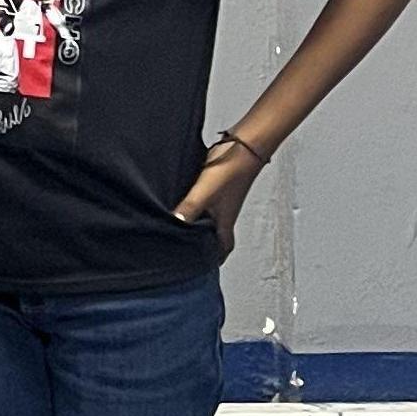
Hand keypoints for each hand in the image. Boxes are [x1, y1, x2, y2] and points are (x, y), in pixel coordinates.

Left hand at [173, 137, 265, 254]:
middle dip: (202, 246)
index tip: (202, 269)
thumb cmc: (230, 171)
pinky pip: (202, 205)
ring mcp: (219, 201)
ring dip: (195, 227)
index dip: (214, 260)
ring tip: (175, 232)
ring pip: (207, 220)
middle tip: (183, 252)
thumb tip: (174, 225)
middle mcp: (222, 214)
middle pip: (213, 237)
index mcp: (224, 222)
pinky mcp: (214, 188)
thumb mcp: (204, 193)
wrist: (242, 146)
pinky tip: (178, 205)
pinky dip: (193, 209)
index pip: (222, 248)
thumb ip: (190, 209)